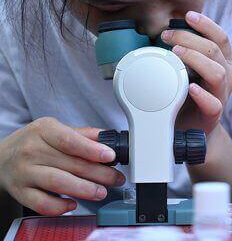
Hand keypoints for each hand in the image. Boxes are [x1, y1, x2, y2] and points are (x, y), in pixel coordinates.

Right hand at [0, 118, 124, 214]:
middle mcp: (31, 150)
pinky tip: (73, 204)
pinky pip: (41, 203)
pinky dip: (60, 206)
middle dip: (99, 173)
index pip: (70, 140)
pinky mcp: (19, 191)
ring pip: (58, 182)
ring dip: (84, 189)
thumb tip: (106, 138)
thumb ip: (81, 134)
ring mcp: (24, 172)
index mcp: (43, 130)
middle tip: (115, 178)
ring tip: (101, 192)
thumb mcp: (54, 129)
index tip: (111, 157)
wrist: (0, 157)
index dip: (92, 150)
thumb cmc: (33, 142)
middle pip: (70, 163)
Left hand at [161, 11, 231, 133]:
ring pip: (217, 73)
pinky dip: (202, 95)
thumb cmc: (188, 94)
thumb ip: (185, 52)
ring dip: (195, 59)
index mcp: (224, 61)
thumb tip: (167, 30)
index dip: (206, 25)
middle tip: (167, 36)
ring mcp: (222, 95)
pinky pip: (213, 104)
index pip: (221, 38)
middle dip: (190, 39)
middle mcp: (227, 75)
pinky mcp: (214, 114)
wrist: (192, 129)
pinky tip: (189, 88)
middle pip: (215, 51)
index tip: (188, 16)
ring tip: (176, 53)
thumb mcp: (189, 68)